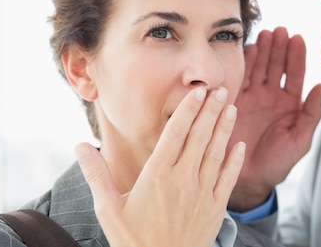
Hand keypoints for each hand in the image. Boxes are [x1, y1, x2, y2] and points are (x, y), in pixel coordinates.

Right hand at [76, 87, 244, 246]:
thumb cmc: (131, 241)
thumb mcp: (107, 208)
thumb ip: (95, 174)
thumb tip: (79, 145)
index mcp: (157, 175)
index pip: (176, 133)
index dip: (189, 110)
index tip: (198, 92)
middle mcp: (182, 179)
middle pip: (199, 137)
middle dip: (210, 111)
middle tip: (219, 89)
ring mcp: (202, 193)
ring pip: (215, 153)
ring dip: (224, 129)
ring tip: (230, 108)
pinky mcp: (215, 209)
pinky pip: (228, 179)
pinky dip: (235, 161)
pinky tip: (240, 145)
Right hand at [228, 27, 320, 210]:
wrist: (248, 178)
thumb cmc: (277, 162)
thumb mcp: (300, 140)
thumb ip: (312, 114)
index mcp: (290, 104)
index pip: (295, 74)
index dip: (297, 56)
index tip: (297, 38)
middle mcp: (271, 97)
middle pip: (277, 65)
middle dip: (279, 47)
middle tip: (280, 30)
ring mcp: (253, 98)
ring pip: (259, 68)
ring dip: (263, 50)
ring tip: (265, 34)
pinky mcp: (234, 101)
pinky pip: (241, 78)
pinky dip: (244, 63)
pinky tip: (249, 49)